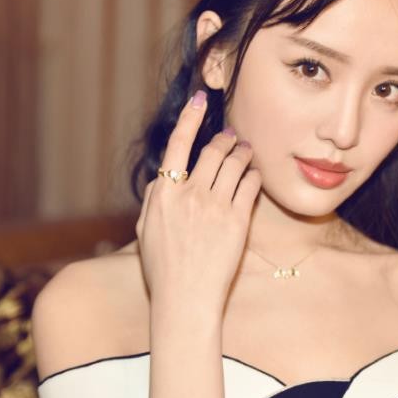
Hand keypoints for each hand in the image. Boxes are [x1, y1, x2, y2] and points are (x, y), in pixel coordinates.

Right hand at [135, 90, 261, 306]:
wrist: (186, 298)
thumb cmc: (163, 268)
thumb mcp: (145, 230)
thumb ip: (153, 199)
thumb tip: (163, 176)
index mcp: (164, 193)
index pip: (178, 144)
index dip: (191, 117)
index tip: (201, 99)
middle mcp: (189, 194)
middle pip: (213, 151)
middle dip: (226, 138)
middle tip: (233, 136)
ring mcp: (215, 206)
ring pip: (235, 164)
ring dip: (243, 152)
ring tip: (246, 151)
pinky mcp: (237, 220)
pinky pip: (250, 185)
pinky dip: (253, 175)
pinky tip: (253, 175)